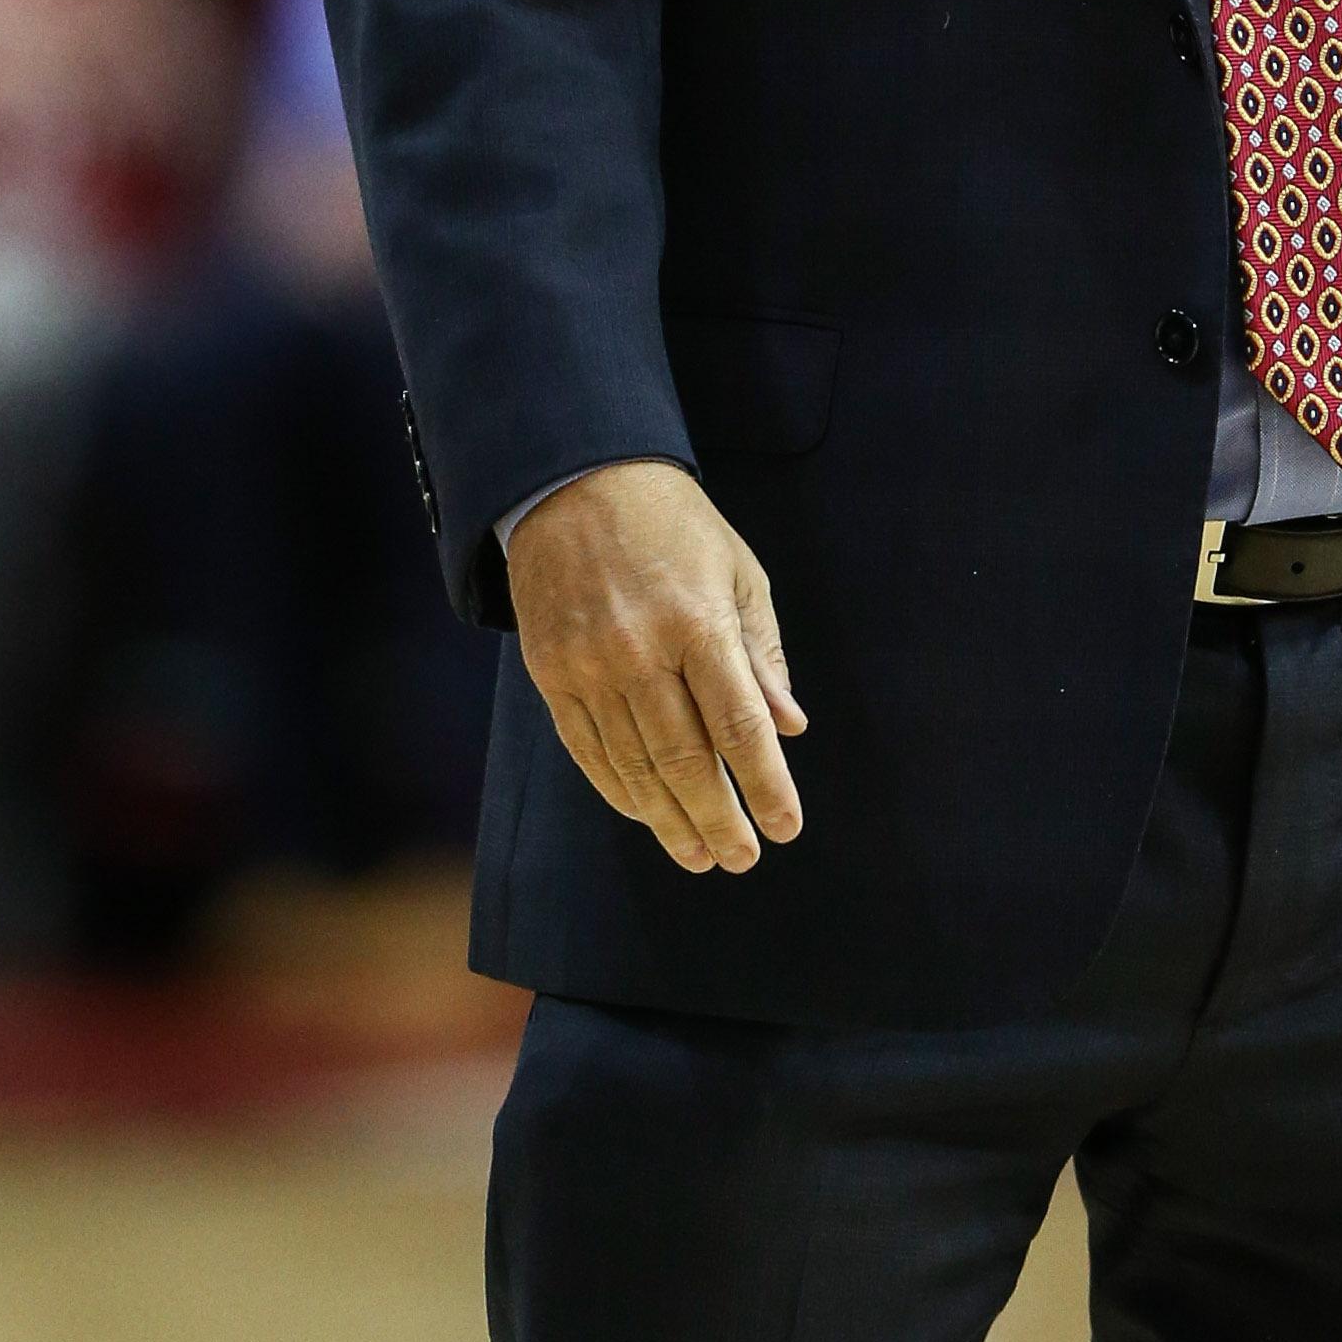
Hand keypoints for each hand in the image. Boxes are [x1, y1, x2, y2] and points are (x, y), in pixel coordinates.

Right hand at [507, 461, 806, 874]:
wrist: (576, 483)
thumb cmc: (675, 527)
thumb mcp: (737, 572)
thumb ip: (762, 653)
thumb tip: (790, 728)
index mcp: (698, 621)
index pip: (738, 725)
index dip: (764, 784)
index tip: (786, 827)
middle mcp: (641, 650)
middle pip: (685, 759)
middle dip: (718, 818)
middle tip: (741, 858)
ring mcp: (589, 666)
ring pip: (634, 766)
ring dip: (669, 819)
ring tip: (698, 854)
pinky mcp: (551, 674)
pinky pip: (588, 751)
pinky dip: (620, 792)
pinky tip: (647, 815)